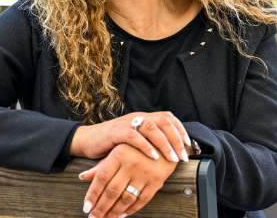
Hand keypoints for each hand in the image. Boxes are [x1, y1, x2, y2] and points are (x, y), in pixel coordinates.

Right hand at [71, 111, 192, 162]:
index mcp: (144, 118)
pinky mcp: (116, 131)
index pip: (167, 118)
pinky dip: (146, 146)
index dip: (180, 129)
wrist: (88, 140)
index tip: (188, 145)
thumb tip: (171, 153)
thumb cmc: (112, 144)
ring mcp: (127, 123)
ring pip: (152, 128)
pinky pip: (135, 136)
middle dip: (176, 138)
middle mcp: (137, 117)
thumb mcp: (134, 141)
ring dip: (165, 144)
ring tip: (172, 158)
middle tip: (183, 155)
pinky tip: (153, 156)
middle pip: (163, 121)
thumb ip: (149, 142)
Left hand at [79, 144, 177, 217]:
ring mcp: (145, 173)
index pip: (102, 178)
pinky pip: (142, 200)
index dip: (93, 194)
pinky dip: (131, 210)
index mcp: (119, 154)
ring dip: (114, 211)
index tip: (86, 207)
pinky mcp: (156, 181)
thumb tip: (82, 177)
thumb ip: (100, 165)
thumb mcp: (117, 151)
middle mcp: (131, 164)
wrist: (165, 144)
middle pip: (112, 190)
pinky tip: (122, 215)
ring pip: (126, 198)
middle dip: (101, 207)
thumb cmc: (136, 148)